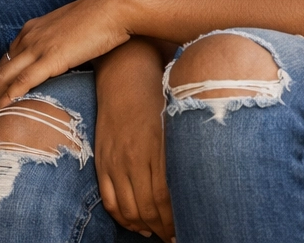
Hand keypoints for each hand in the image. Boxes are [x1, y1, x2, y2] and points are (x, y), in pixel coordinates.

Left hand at [0, 0, 133, 106]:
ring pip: (5, 75)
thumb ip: (58, 44)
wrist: (113, 8)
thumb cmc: (99, 19)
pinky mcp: (51, 58)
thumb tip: (61, 60)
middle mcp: (29, 36)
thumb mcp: (69, 31)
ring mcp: (38, 46)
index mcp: (33, 28)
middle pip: (0, 67)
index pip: (7, 55)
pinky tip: (2, 109)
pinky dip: (9, 96)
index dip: (0, 75)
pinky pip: (23, 81)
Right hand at [94, 42, 173, 239]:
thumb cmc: (159, 98)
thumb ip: (184, 154)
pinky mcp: (102, 161)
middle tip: (177, 238)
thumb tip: (201, 187)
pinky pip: (109, 200)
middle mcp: (133, 157)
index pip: (167, 198)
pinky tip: (137, 224)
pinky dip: (123, 218)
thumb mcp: (176, 123)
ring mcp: (115, 161)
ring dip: (146, 227)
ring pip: (129, 209)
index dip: (178, 221)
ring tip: (160, 234)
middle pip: (149, 209)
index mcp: (156, 148)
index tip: (191, 229)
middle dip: (165, 230)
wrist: (124, 76)